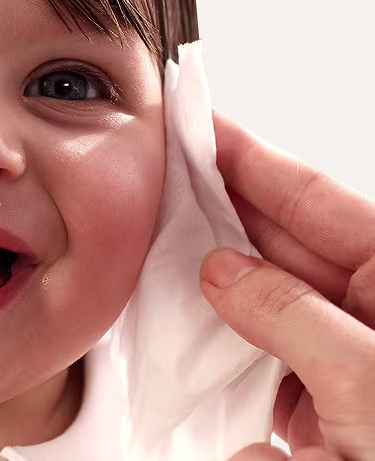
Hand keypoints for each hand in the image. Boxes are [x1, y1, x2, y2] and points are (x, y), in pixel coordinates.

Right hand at [200, 111, 374, 459]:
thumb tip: (225, 273)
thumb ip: (292, 317)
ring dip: (217, 279)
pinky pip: (261, 348)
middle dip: (223, 210)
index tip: (200, 127)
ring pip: (264, 295)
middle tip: (167, 180)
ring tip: (166, 247)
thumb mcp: (368, 381)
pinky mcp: (321, 394)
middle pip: (281, 238)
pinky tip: (196, 323)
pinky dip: (226, 339)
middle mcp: (370, 305)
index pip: (311, 197)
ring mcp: (343, 349)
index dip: (250, 158)